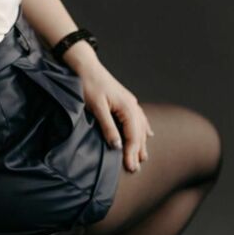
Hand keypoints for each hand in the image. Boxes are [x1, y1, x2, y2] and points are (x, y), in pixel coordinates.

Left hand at [71, 56, 154, 172]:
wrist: (85, 66)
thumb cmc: (89, 84)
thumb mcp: (96, 107)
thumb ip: (108, 127)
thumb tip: (117, 146)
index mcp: (127, 107)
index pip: (132, 135)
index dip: (132, 153)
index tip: (131, 168)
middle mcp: (132, 105)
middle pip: (138, 132)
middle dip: (137, 151)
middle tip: (135, 169)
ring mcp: (130, 102)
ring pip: (140, 126)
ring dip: (141, 142)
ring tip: (143, 157)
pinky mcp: (125, 100)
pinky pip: (139, 117)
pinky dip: (143, 128)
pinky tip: (148, 134)